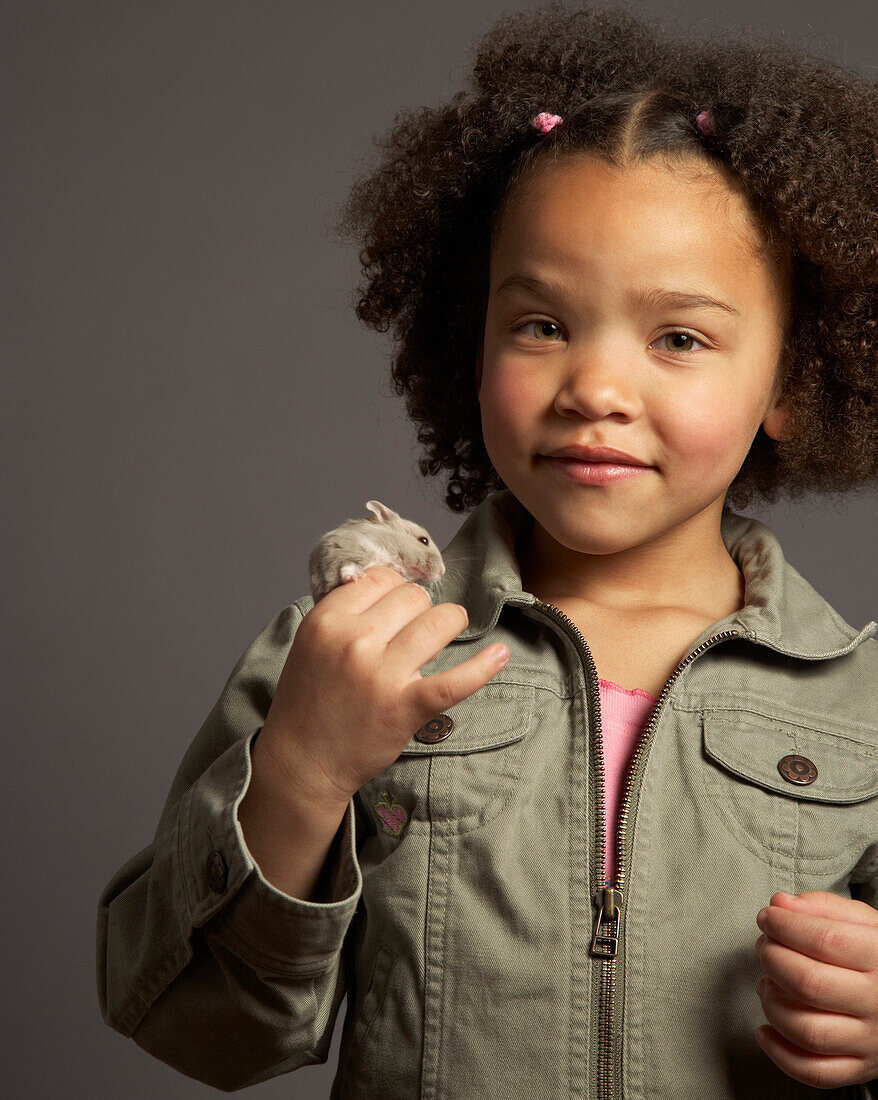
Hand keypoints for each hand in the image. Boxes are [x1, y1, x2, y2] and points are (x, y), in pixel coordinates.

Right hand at [259, 565, 510, 808]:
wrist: (302, 763)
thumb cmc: (309, 702)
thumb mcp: (312, 643)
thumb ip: (344, 612)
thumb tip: (390, 582)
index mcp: (327, 621)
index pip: (382, 578)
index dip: (395, 590)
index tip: (398, 607)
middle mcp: (353, 641)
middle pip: (413, 597)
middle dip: (421, 609)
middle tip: (416, 630)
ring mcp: (381, 674)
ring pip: (438, 622)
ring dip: (450, 623)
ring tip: (448, 632)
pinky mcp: (405, 707)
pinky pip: (455, 679)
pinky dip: (482, 666)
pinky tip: (499, 654)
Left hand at [754, 889, 877, 1088]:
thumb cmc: (876, 955)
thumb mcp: (862, 922)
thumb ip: (821, 907)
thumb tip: (780, 904)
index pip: (825, 940)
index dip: (785, 925)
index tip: (768, 917)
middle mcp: (877, 1002)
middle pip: (809, 984)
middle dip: (773, 960)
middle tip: (765, 948)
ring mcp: (869, 1041)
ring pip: (807, 1031)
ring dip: (772, 1004)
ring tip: (766, 983)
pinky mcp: (859, 1068)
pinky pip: (814, 1072)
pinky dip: (780, 1054)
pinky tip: (765, 1029)